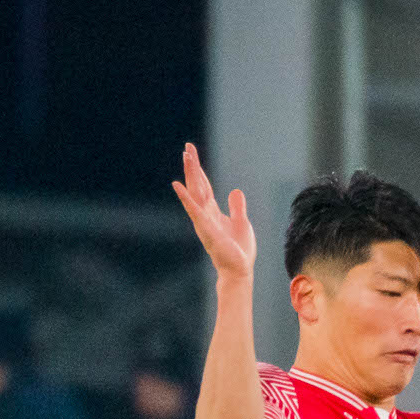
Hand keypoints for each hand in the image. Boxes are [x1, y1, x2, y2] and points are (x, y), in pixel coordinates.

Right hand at [171, 142, 255, 281]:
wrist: (239, 271)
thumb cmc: (239, 250)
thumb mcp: (241, 222)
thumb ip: (237, 207)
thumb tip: (235, 191)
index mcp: (212, 212)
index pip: (204, 186)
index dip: (199, 170)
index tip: (192, 153)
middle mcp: (205, 214)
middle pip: (197, 185)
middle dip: (193, 166)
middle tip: (188, 147)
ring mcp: (204, 221)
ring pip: (195, 192)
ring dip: (191, 174)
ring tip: (187, 157)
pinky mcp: (206, 229)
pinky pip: (194, 210)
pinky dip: (186, 197)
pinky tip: (178, 185)